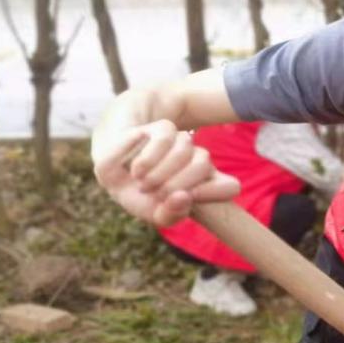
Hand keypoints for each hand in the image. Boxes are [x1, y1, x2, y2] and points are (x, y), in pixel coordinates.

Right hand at [93, 119, 239, 226]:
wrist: (114, 172)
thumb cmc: (139, 197)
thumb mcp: (155, 214)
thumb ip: (171, 214)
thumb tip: (183, 197)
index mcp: (207, 185)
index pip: (230, 187)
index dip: (212, 192)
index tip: (184, 199)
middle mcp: (201, 162)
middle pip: (203, 164)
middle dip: (173, 183)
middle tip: (154, 193)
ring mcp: (184, 143)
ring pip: (185, 149)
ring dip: (158, 172)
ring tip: (143, 181)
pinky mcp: (164, 128)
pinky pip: (164, 139)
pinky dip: (147, 159)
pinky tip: (137, 170)